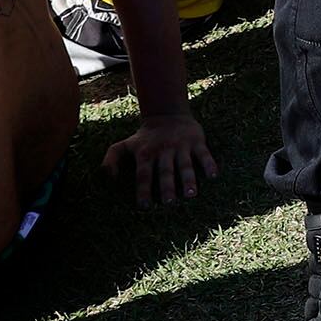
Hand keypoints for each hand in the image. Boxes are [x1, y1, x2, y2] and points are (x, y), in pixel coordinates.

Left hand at [102, 110, 216, 206]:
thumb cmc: (144, 138)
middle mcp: (163, 150)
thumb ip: (111, 159)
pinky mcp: (196, 141)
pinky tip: (213, 176)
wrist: (167, 114)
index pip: (143, 174)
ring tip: (191, 195)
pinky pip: (204, 154)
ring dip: (188, 179)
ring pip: (185, 164)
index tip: (144, 206)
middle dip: (166, 186)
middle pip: (165, 171)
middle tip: (168, 202)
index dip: (143, 189)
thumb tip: (107, 178)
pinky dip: (209, 164)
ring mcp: (181, 145)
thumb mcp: (124, 145)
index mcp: (145, 154)